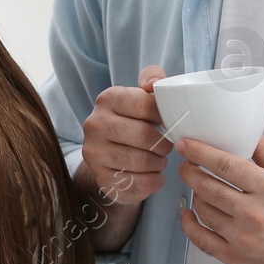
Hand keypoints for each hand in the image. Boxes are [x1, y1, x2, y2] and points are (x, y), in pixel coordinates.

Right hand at [80, 65, 173, 206]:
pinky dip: (154, 180)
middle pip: (144, 135)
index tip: (170, 123)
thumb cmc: (133, 122)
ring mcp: (94, 153)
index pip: (144, 104)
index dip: (164, 116)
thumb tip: (155, 83)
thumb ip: (151, 80)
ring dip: (158, 163)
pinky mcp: (101, 178)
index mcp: (107, 99)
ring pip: (142, 161)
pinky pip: (139, 182)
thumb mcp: (140, 97)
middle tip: (167, 146)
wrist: (108, 156)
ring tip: (158, 160)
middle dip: (163, 144)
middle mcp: (94, 124)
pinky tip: (153, 175)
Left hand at [175, 134, 263, 263]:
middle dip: (190, 172)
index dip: (199, 152)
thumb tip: (250, 133)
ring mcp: (243, 238)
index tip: (185, 145)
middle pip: (207, 186)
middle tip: (185, 165)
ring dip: (195, 195)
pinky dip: (189, 225)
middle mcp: (254, 213)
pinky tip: (188, 214)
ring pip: (203, 210)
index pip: (224, 164)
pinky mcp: (236, 258)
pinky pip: (200, 240)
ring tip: (198, 188)